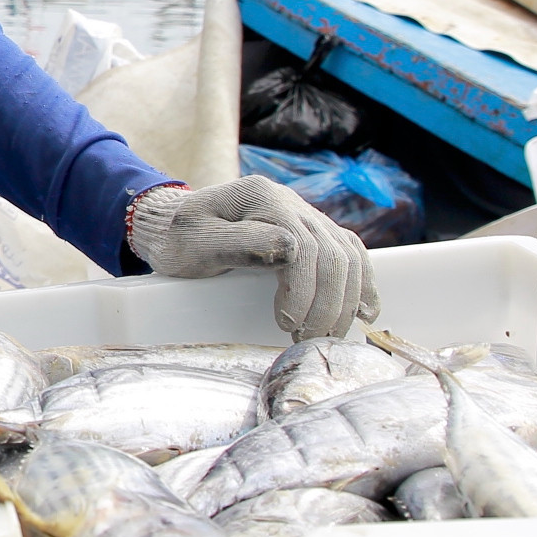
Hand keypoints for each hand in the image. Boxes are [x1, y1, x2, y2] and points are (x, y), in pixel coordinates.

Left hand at [126, 177, 378, 340]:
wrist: (172, 227)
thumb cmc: (178, 239)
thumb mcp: (195, 241)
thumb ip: (238, 243)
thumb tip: (288, 251)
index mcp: (261, 197)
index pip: (301, 246)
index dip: (301, 289)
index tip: (285, 323)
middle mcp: (290, 201)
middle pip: (331, 253)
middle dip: (326, 303)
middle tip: (308, 339)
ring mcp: (305, 215)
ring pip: (347, 255)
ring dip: (345, 300)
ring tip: (327, 335)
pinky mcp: (312, 232)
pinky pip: (350, 253)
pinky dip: (362, 283)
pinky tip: (364, 312)